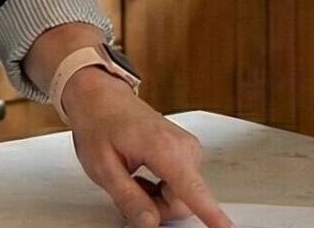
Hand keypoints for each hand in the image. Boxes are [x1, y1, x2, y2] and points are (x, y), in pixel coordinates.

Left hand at [63, 71, 231, 227]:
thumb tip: (150, 223)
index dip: (212, 215)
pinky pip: (182, 185)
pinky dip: (162, 187)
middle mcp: (184, 147)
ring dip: (158, 198)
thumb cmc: (101, 126)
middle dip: (157, 208)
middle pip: (184, 201)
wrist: (103, 99)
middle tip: (131, 191)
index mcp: (164, 148)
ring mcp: (189, 148)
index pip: (193, 191)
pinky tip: (145, 174)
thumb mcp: (103, 169)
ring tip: (135, 178)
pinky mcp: (188, 151)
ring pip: (183, 196)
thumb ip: (129, 199)